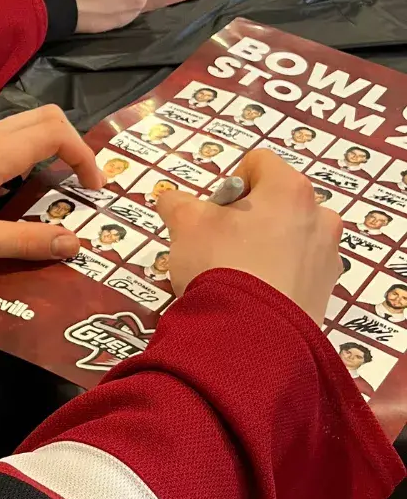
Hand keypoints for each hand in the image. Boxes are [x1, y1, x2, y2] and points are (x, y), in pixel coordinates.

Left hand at [0, 106, 102, 261]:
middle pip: (47, 117)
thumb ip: (25, 241)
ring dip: (51, 147)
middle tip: (82, 184)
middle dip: (74, 145)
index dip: (84, 156)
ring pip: (27, 123)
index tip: (93, 189)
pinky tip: (21, 187)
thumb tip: (73, 242)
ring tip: (57, 188)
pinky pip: (8, 134)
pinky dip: (29, 150)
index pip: (57, 133)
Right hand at [157, 150, 341, 324]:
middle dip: (249, 216)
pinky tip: (254, 293)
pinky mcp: (327, 292)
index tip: (216, 212)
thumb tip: (171, 200)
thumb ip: (175, 201)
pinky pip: (298, 269)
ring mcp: (328, 256)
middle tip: (222, 242)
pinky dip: (277, 273)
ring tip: (238, 272)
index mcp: (290, 189)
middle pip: (276, 200)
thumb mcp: (184, 222)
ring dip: (265, 244)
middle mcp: (320, 217)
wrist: (250, 335)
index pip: (258, 163)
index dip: (230, 183)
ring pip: (288, 235)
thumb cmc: (220, 262)